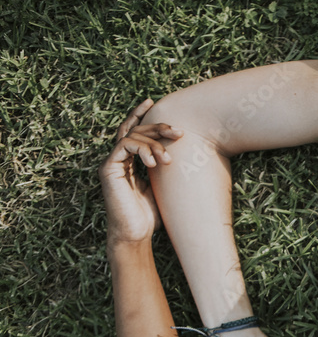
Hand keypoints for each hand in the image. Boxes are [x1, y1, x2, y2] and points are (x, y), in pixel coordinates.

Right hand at [100, 99, 182, 244]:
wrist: (136, 235)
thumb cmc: (152, 215)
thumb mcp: (166, 187)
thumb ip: (169, 169)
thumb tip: (190, 155)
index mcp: (130, 160)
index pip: (133, 130)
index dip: (140, 114)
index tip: (152, 100)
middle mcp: (119, 158)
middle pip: (135, 129)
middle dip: (158, 127)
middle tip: (179, 132)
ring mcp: (112, 163)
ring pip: (131, 136)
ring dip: (154, 143)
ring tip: (168, 160)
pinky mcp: (109, 170)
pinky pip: (123, 146)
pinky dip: (141, 149)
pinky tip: (154, 162)